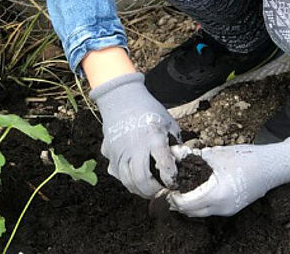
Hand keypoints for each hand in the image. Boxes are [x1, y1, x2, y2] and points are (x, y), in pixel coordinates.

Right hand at [90, 73, 180, 197]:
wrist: (122, 98)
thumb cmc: (148, 110)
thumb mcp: (168, 123)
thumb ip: (174, 144)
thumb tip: (182, 163)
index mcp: (153, 138)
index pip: (164, 166)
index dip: (171, 180)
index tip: (174, 183)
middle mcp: (135, 147)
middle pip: (142, 179)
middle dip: (154, 191)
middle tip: (161, 192)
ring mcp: (119, 151)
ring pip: (127, 181)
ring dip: (139, 189)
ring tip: (148, 189)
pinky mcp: (108, 152)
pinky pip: (116, 172)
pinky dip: (125, 178)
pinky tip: (133, 177)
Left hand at [167, 138, 289, 216]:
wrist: (273, 166)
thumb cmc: (247, 158)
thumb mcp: (216, 154)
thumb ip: (193, 156)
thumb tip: (173, 152)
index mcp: (217, 195)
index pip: (186, 203)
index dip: (173, 195)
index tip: (165, 185)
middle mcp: (222, 207)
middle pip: (190, 211)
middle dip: (177, 201)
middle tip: (168, 187)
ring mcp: (228, 210)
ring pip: (199, 212)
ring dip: (187, 203)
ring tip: (178, 187)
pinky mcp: (232, 208)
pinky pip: (209, 209)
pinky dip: (198, 202)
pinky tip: (193, 189)